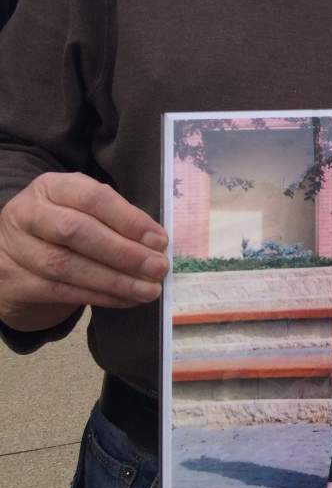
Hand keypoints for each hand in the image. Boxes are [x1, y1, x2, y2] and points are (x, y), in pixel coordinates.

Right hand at [0, 173, 168, 331]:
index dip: (129, 220)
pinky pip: (60, 291)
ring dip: (116, 281)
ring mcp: (14, 248)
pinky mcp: (12, 282)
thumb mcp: (83, 212)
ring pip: (67, 266)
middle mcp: (27, 213)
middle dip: (124, 253)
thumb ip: (115, 220)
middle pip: (77, 231)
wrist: (12, 258)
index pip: (92, 197)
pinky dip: (100, 297)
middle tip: (158, 268)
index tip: (160, 240)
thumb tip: (156, 244)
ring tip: (149, 290)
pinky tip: (126, 299)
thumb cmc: (61, 230)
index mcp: (51, 187)